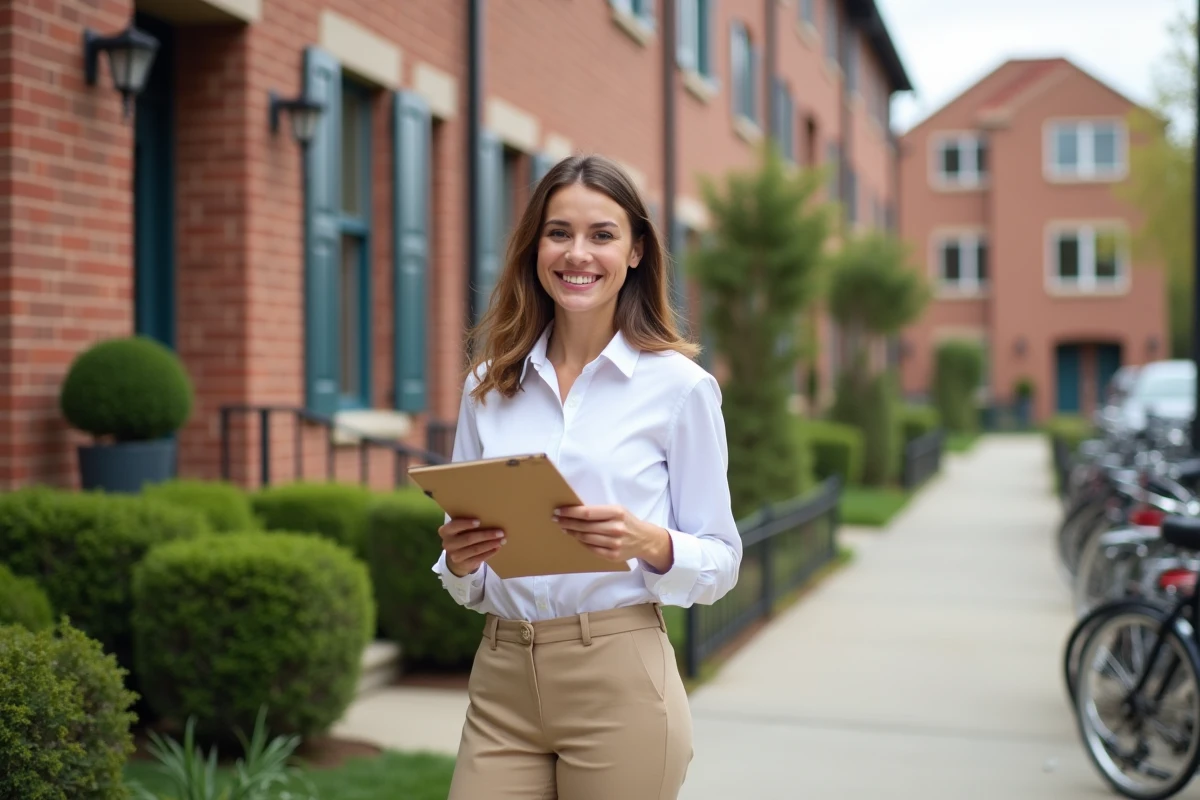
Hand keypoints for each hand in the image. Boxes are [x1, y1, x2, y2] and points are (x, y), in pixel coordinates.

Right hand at [439, 518, 505, 576]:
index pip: (454, 526)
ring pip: (475, 549)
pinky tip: (497, 548)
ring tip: (502, 540)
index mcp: (445, 531)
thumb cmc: (461, 536)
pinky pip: (479, 558)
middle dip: (486, 535)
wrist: (456, 557)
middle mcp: (448, 544)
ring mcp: (455, 556)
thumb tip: (489, 516)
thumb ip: (467, 523)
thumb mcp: (459, 529)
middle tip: (500, 532)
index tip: (479, 521)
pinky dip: (490, 553)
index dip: (466, 524)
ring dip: (490, 544)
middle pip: (469, 538)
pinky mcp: (463, 564)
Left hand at [552, 505, 672, 570]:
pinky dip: (581, 543)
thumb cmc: (626, 521)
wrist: (645, 539)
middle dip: (567, 522)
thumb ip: (599, 511)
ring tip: (564, 528)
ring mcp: (615, 544)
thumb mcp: (617, 510)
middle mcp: (616, 528)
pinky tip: (576, 538)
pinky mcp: (613, 555)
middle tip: (556, 519)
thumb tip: (574, 511)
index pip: (587, 513)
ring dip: (572, 533)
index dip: (570, 512)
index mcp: (617, 513)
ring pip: (586, 538)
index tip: (559, 511)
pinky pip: (591, 549)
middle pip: (584, 526)